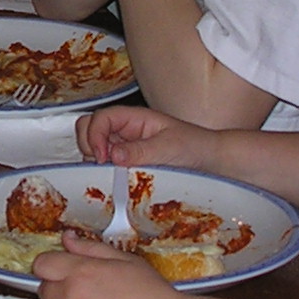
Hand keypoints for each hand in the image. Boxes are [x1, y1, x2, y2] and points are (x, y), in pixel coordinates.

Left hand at [32, 231, 186, 298]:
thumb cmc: (152, 292)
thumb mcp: (124, 259)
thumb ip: (90, 248)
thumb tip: (67, 238)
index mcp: (80, 271)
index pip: (41, 264)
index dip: (50, 266)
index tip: (61, 271)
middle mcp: (70, 297)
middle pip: (43, 290)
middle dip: (58, 290)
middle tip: (82, 293)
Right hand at [77, 104, 215, 167]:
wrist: (210, 159)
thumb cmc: (194, 146)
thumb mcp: (168, 148)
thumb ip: (140, 150)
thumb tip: (112, 155)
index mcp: (133, 118)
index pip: (100, 118)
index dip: (95, 136)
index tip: (101, 157)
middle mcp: (125, 130)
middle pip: (88, 128)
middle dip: (88, 145)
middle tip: (103, 165)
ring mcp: (123, 146)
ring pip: (92, 146)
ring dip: (94, 160)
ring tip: (111, 174)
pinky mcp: (126, 162)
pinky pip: (105, 163)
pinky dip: (103, 171)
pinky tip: (116, 180)